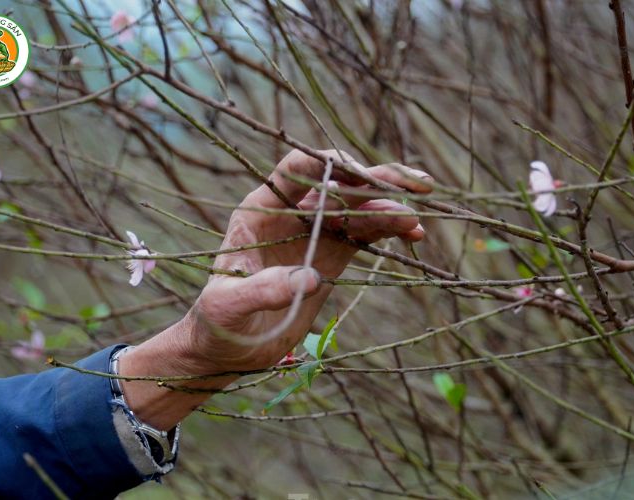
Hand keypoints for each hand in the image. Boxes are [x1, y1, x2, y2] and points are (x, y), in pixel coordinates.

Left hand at [188, 148, 431, 372]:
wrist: (228, 349)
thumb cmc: (217, 321)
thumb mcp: (229, 305)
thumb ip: (263, 290)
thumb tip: (309, 279)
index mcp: (261, 210)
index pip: (298, 170)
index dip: (331, 166)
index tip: (362, 175)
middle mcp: (290, 214)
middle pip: (338, 184)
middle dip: (376, 180)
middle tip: (414, 183)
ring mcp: (314, 234)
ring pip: (358, 209)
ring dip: (389, 209)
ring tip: (416, 220)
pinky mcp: (331, 257)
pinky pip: (364, 235)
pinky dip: (388, 232)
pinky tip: (412, 235)